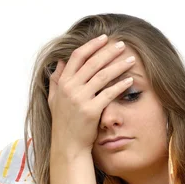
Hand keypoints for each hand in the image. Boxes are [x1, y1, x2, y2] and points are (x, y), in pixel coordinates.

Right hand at [48, 34, 135, 156]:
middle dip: (109, 52)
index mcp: (63, 83)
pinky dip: (120, 85)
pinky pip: (109, 94)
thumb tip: (60, 62)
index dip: (91, 45)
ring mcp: (80, 99)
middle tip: (122, 44)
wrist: (68, 145)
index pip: (78, 57)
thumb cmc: (63, 123)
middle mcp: (70, 88)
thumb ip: (56, 80)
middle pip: (92, 63)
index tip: (104, 38)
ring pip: (102, 76)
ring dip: (118, 65)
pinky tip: (130, 80)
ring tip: (130, 59)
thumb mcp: (54, 99)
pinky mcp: (91, 111)